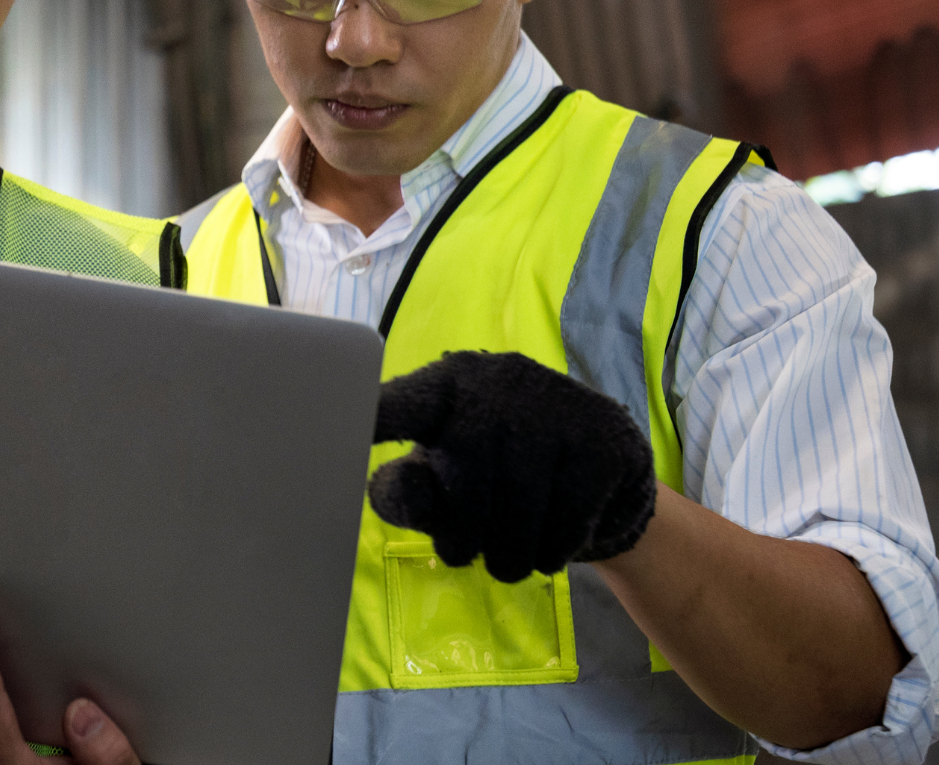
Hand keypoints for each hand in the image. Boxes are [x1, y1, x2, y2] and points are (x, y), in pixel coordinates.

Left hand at [369, 351, 654, 583]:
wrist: (598, 483)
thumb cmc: (496, 481)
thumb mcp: (440, 486)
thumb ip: (407, 493)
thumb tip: (398, 489)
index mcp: (445, 386)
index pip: (402, 404)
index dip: (373, 416)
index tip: (333, 423)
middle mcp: (501, 381)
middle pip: (464, 481)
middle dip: (461, 537)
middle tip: (465, 549)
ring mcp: (560, 405)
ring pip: (519, 514)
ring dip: (509, 557)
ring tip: (509, 554)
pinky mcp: (606, 441)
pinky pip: (567, 525)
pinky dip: (552, 553)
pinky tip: (551, 542)